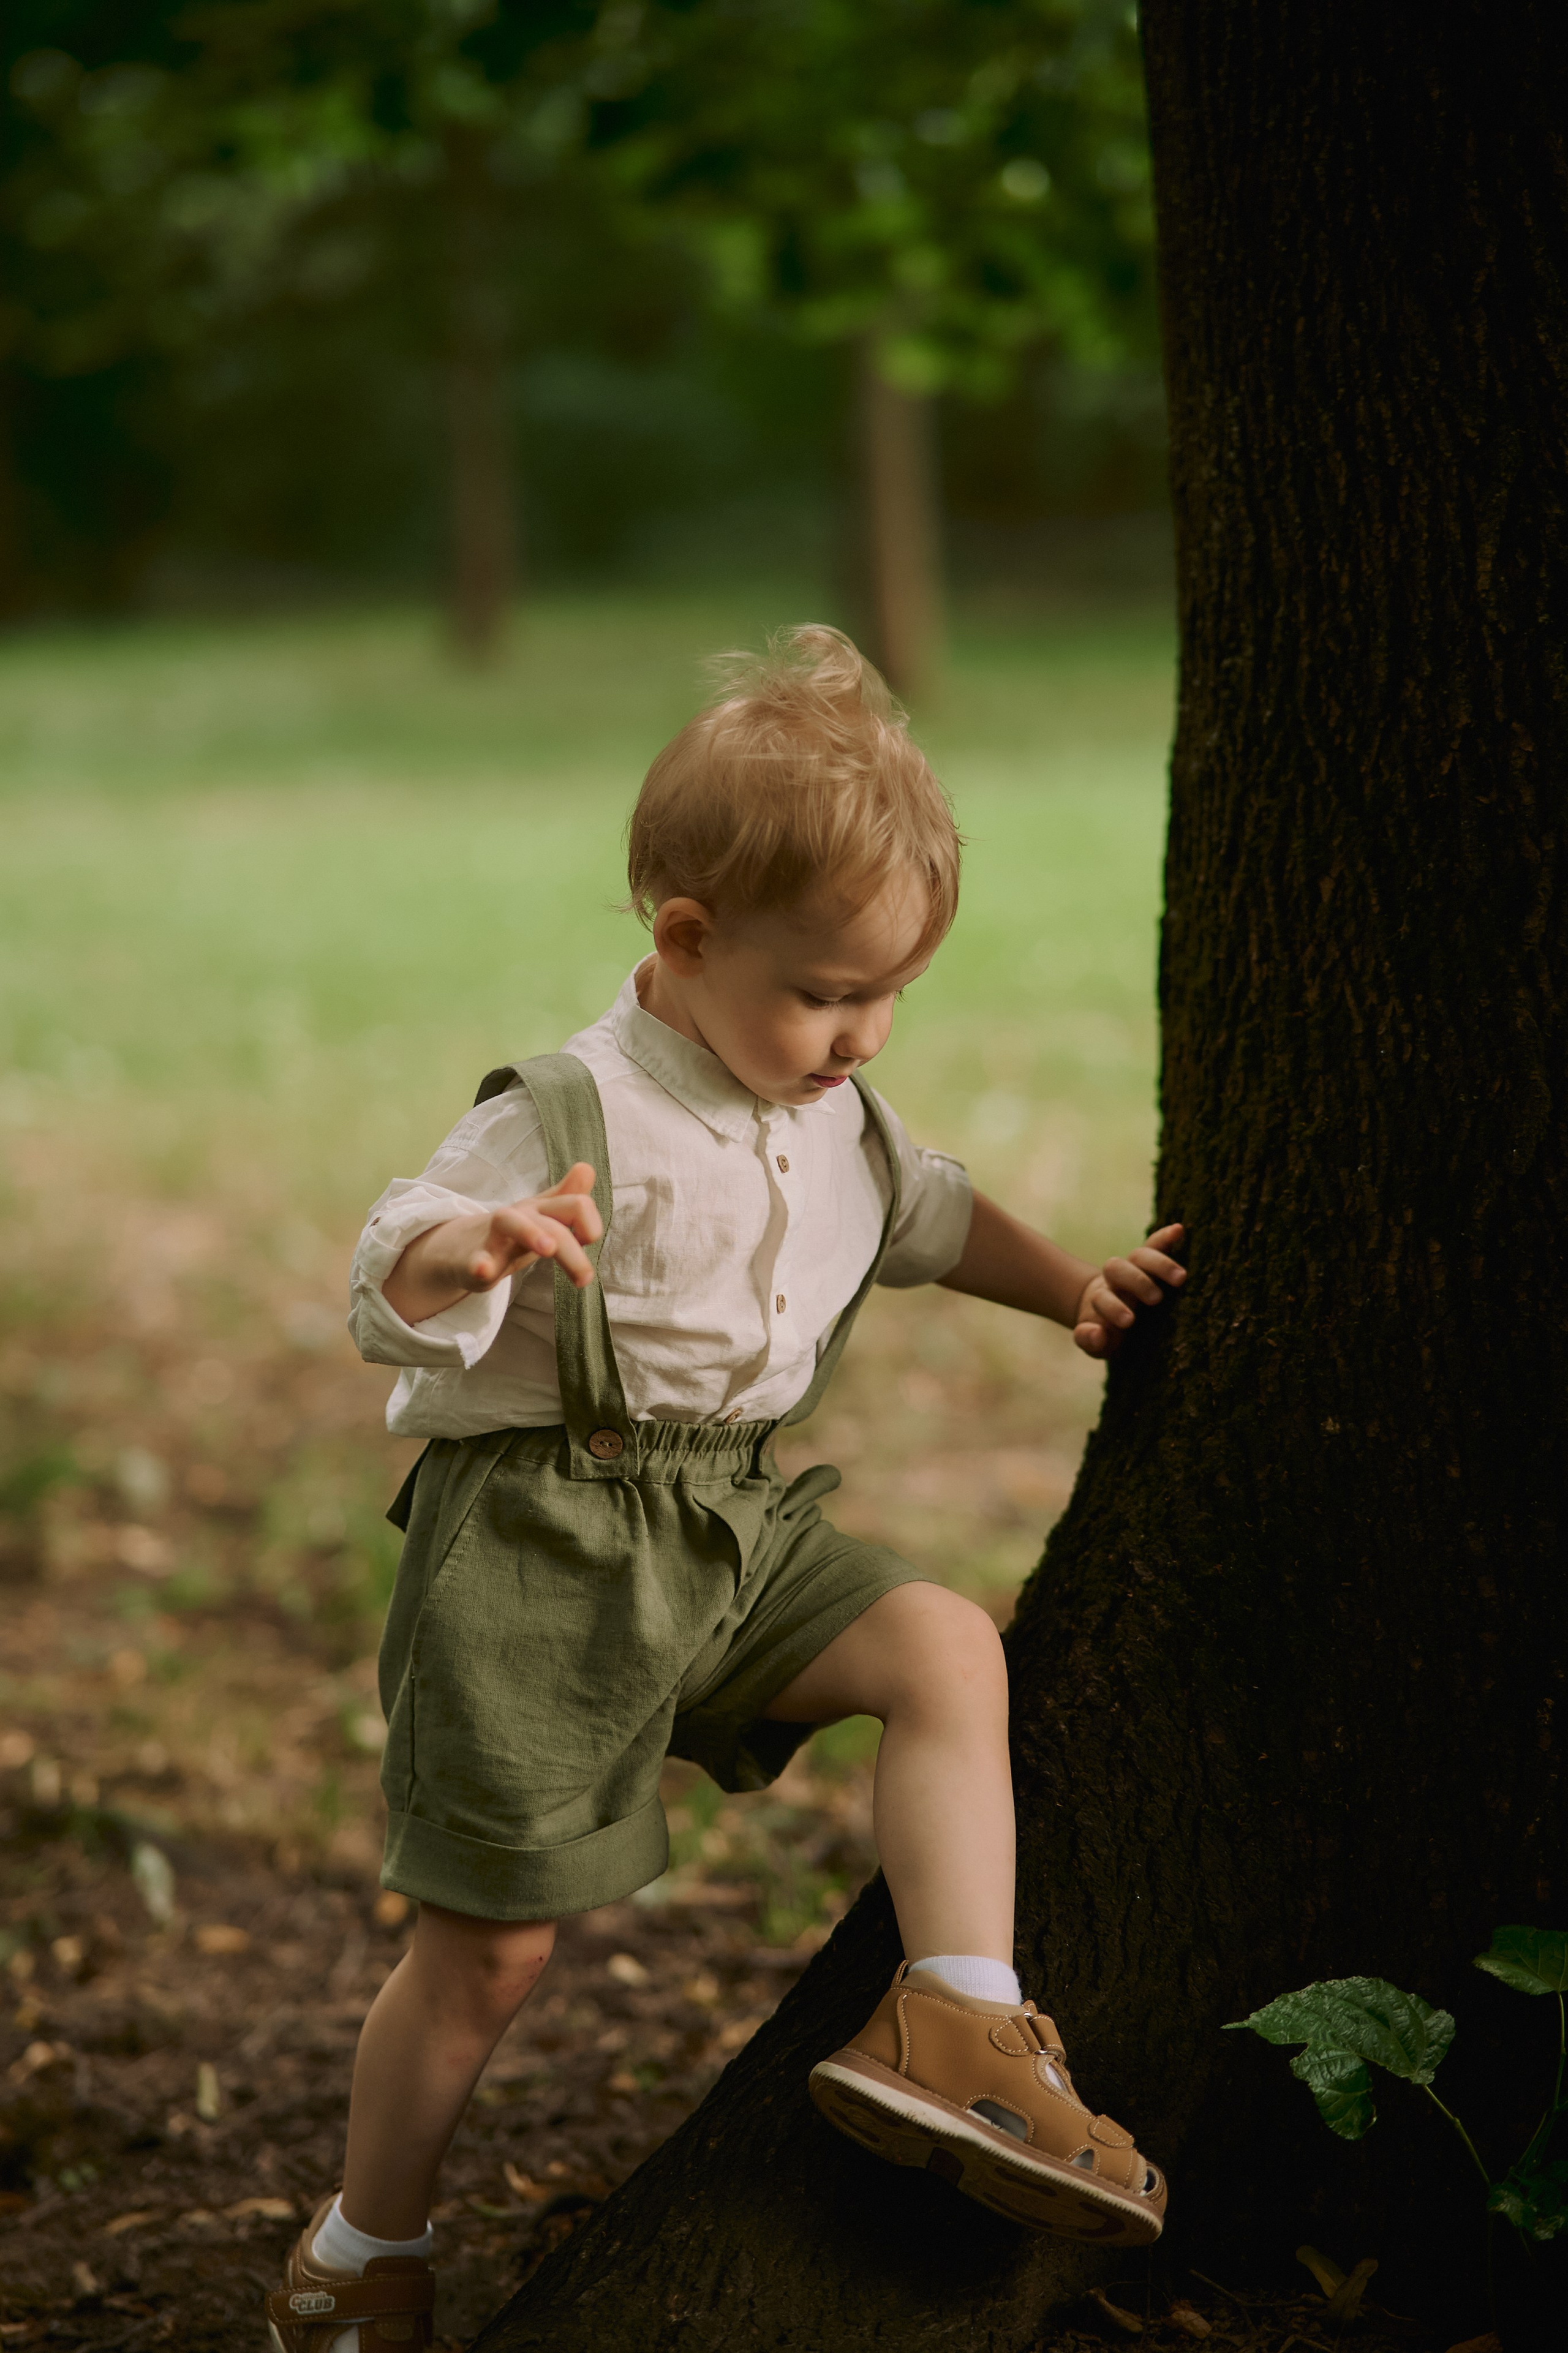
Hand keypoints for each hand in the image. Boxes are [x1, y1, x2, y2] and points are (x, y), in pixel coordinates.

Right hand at [383, 1163, 602, 1325]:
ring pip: (513, 1224)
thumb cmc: (510, 1235)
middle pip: (553, 1222)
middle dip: (573, 1251)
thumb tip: (588, 1169)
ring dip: (532, 1233)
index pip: (576, 1205)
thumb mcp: (540, 1216)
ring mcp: (495, 1236)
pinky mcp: (474, 1260)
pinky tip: (484, 1271)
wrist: (458, 1248)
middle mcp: (521, 1217)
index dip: (590, 1226)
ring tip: (547, 1249)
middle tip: (584, 1279)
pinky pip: (476, 1260)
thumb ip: (567, 1198)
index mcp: (541, 1210)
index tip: (587, 1246)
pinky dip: (480, 1265)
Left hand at [1071, 1223, 1185, 1359]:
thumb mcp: (1094, 1343)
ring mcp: (1133, 1269)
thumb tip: (1098, 1334)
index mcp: (1101, 1301)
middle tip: (1156, 1299)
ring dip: (1159, 1264)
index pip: (1102, 1298)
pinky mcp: (1149, 1263)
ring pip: (1139, 1255)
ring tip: (1180, 1278)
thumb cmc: (1105, 1333)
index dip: (1113, 1307)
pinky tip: (1179, 1230)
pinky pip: (1155, 1245)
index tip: (1129, 1321)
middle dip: (1137, 1281)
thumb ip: (1089, 1340)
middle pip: (1116, 1267)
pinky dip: (1165, 1237)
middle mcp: (1115, 1281)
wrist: (1106, 1314)